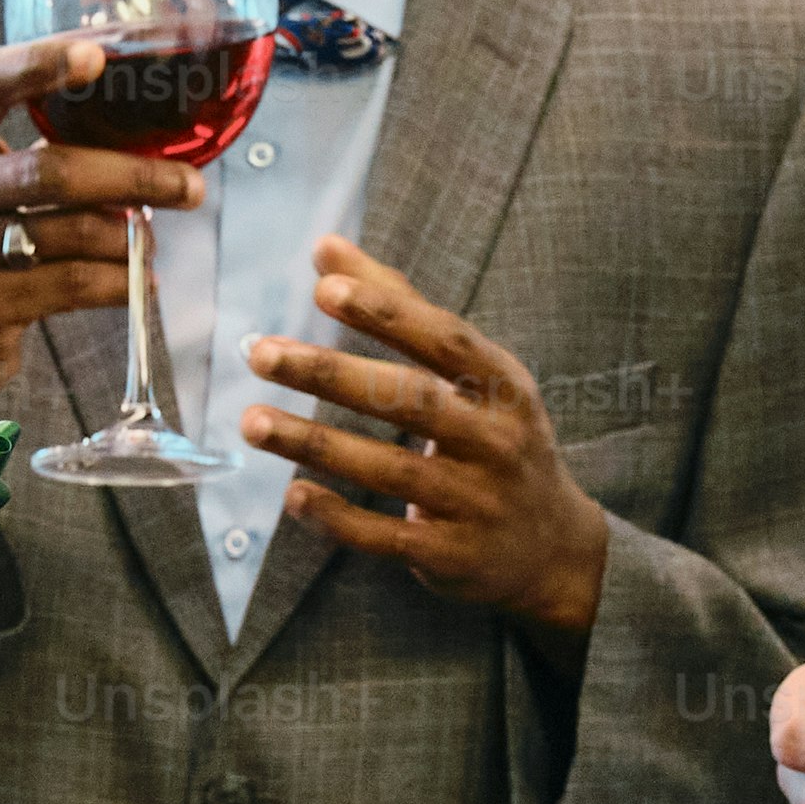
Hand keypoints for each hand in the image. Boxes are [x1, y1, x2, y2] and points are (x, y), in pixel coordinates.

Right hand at [0, 33, 199, 394]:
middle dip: (134, 176)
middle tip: (189, 186)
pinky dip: (118, 281)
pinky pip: (67, 284)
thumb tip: (148, 138)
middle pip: (50, 172)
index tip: (97, 55)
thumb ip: (40, 153)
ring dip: (129, 236)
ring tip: (153, 238)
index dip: (40, 63)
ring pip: (69, 234)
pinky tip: (138, 280)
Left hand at [239, 238, 610, 642]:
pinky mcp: (450, 554)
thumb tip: (326, 249)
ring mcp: (475, 501)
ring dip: (315, 444)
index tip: (326, 287)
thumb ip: (401, 309)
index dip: (388, 313)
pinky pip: (386, 536)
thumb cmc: (496, 437)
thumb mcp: (474, 374)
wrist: (552, 548)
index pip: (444, 340)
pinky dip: (338, 517)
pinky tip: (291, 497)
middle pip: (410, 399)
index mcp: (503, 386)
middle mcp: (495, 440)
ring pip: (389, 469)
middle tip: (261, 353)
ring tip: (252, 422)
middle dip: (331, 374)